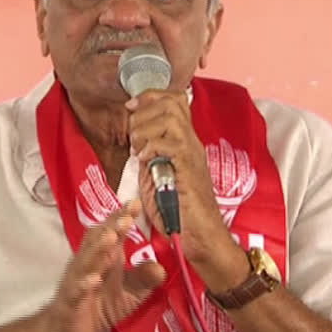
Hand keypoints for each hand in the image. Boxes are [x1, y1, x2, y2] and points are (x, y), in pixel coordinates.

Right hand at [44, 200, 165, 331]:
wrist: (68, 329)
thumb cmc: (99, 304)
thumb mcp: (129, 293)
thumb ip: (143, 278)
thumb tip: (161, 267)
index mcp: (105, 256)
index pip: (113, 231)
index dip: (122, 216)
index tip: (136, 203)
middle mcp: (89, 262)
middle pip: (98, 240)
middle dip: (112, 227)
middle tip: (126, 218)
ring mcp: (77, 279)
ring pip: (86, 261)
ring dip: (98, 249)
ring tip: (110, 238)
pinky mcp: (70, 300)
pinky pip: (76, 290)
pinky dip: (84, 283)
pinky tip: (93, 279)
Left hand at [126, 90, 248, 289]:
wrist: (199, 235)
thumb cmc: (178, 210)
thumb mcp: (157, 174)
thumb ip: (149, 154)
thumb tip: (134, 138)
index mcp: (184, 140)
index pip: (174, 99)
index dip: (150, 96)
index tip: (131, 107)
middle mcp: (191, 142)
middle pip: (171, 101)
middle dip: (144, 111)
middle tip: (134, 135)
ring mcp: (191, 153)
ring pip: (170, 117)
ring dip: (146, 128)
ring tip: (139, 149)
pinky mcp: (188, 168)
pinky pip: (171, 143)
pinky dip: (151, 147)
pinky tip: (144, 160)